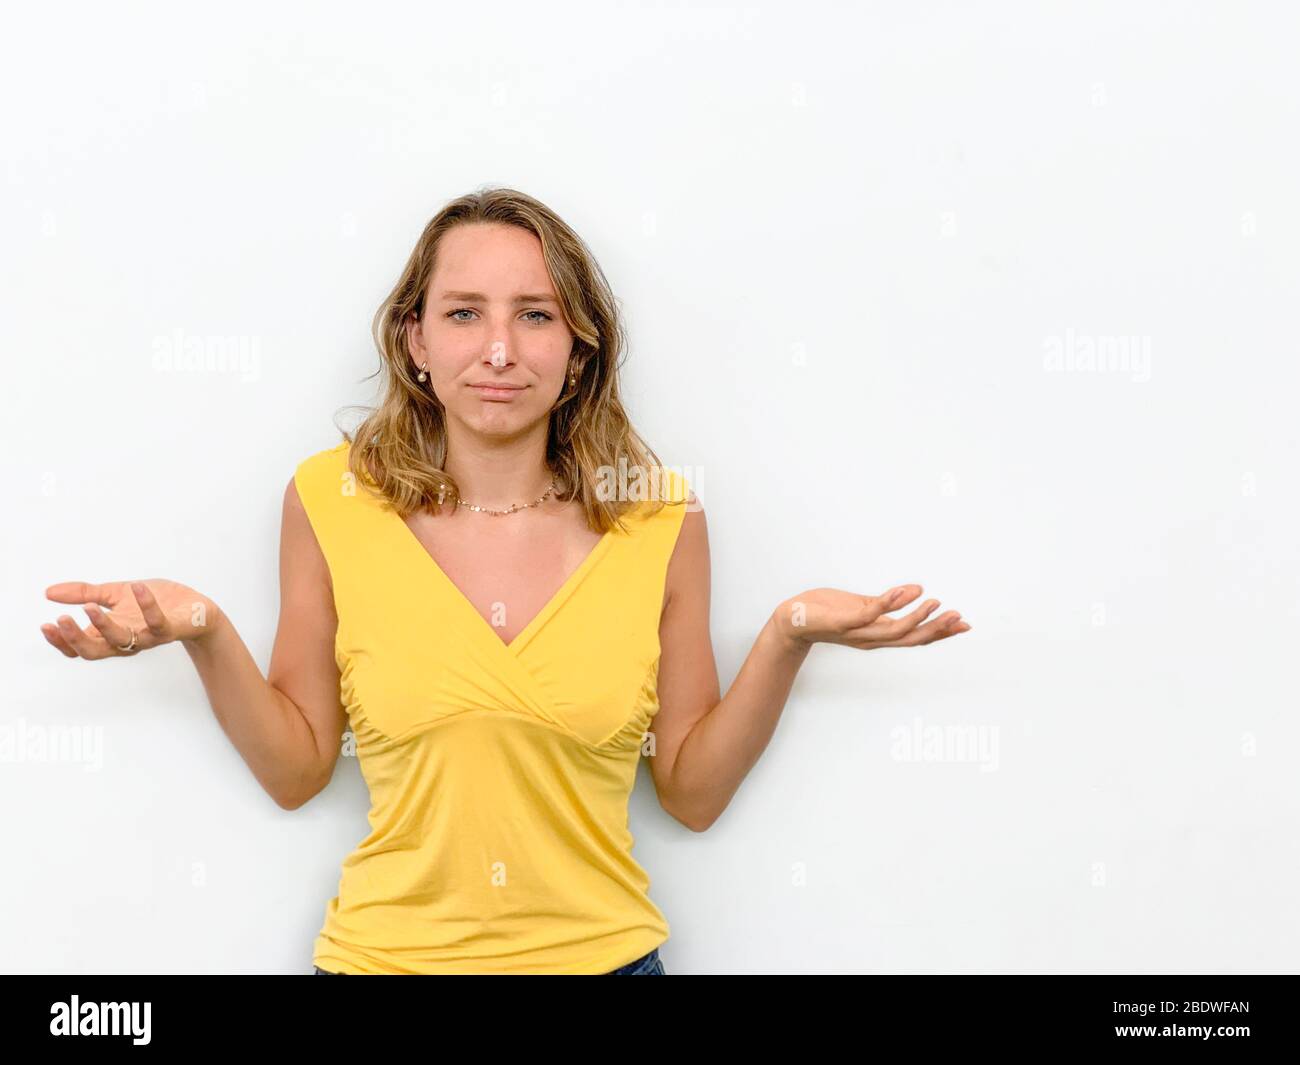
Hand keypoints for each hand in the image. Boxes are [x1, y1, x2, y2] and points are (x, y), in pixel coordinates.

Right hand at [40, 579, 221, 659]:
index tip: (46, 625)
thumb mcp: (116, 593)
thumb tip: (48, 593)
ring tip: (89, 605)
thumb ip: (86, 593)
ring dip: (103, 625)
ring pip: (121, 641)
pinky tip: (137, 587)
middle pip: (94, 651)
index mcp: (110, 634)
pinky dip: (148, 606)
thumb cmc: (157, 602)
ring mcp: (147, 637)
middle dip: (75, 638)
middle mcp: (126, 640)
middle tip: (60, 620)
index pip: (80, 647)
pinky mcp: (170, 629)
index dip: (62, 641)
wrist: (196, 608)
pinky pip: (157, 622)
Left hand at [773, 584, 969, 649]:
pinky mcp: (841, 623)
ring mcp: (857, 632)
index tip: (965, 625)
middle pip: (911, 639)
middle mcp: (871, 638)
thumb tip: (914, 592)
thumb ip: (885, 604)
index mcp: (878, 634)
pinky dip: (887, 604)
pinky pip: (867, 615)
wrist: (792, 619)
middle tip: (959, 617)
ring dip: (916, 617)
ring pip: (893, 631)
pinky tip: (903, 592)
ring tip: (934, 601)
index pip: (914, 637)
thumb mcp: (861, 607)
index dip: (940, 633)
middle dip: (936, 630)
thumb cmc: (827, 612)